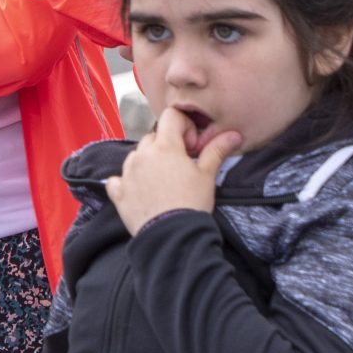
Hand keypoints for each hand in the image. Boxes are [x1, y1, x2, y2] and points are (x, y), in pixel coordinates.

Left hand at [103, 104, 240, 233]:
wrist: (172, 236)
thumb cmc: (192, 203)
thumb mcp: (207, 175)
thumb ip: (216, 150)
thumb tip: (234, 134)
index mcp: (165, 146)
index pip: (170, 116)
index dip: (184, 127)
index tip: (191, 147)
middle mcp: (142, 154)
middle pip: (153, 137)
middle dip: (167, 145)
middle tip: (181, 166)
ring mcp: (126, 172)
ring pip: (136, 155)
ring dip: (148, 162)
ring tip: (163, 182)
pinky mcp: (118, 191)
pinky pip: (117, 179)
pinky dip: (127, 181)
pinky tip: (140, 192)